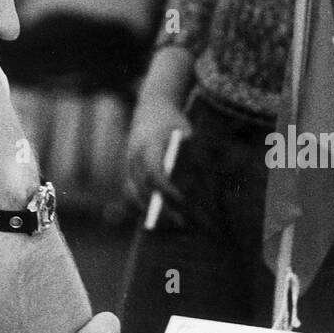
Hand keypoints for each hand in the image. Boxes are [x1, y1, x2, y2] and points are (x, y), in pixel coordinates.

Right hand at [125, 92, 190, 222]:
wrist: (151, 108)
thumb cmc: (174, 122)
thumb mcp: (187, 132)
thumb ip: (193, 154)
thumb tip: (205, 185)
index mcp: (148, 146)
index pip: (154, 174)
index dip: (167, 191)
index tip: (183, 202)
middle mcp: (134, 157)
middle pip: (142, 190)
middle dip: (161, 209)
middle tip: (182, 223)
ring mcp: (128, 165)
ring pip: (134, 195)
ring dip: (150, 212)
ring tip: (171, 224)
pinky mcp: (128, 172)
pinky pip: (132, 194)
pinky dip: (143, 207)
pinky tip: (161, 218)